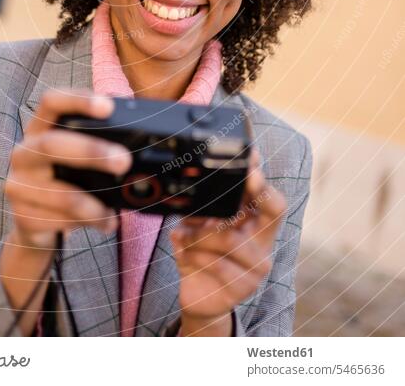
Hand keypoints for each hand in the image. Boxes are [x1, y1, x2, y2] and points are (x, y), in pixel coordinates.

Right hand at [4, 88, 132, 248]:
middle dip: (91, 151)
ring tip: (115, 213)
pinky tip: (102, 223)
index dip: (78, 100)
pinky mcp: (21, 215)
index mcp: (40, 128)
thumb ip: (101, 138)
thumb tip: (139, 125)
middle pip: (51, 145)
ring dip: (93, 205)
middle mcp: (23, 153)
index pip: (51, 101)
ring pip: (59, 193)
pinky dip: (85, 223)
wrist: (37, 221)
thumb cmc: (67, 178)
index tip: (108, 106)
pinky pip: (56, 221)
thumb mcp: (80, 155)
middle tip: (124, 160)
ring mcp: (17, 185)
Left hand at [169, 146, 286, 332]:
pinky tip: (182, 250)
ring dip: (199, 233)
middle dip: (253, 192)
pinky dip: (193, 253)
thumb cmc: (201, 252)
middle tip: (228, 181)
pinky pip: (217, 263)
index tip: (251, 163)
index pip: (274, 199)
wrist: (197, 293)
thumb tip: (197, 180)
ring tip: (182, 233)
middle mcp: (264, 242)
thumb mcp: (200, 225)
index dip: (264, 182)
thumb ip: (204, 206)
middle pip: (273, 210)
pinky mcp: (244, 288)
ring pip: (230, 237)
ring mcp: (258, 267)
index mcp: (257, 223)